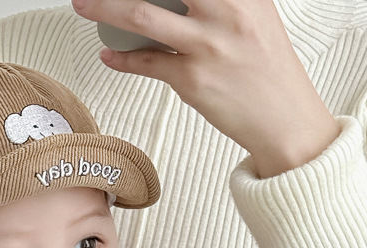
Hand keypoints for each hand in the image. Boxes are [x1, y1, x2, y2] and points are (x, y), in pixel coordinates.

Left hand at [71, 0, 339, 176]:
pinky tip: (108, 55)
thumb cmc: (266, 66)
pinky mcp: (191, 79)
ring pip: (142, 18)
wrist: (284, 117)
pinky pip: (146, 63)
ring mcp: (206, 45)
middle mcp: (225, 10)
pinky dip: (121, 59)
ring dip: (104, 8)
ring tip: (82, 4)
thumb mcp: (255, 14)